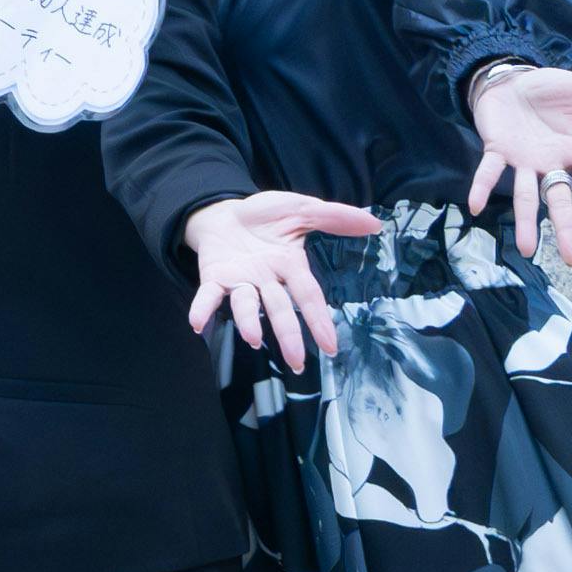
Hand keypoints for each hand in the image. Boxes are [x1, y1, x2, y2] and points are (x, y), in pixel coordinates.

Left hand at [178, 189, 379, 373]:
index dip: (319, 320)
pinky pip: (208, 295)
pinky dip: (203, 309)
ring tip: (254, 339)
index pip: (308, 296)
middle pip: (279, 309)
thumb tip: (374, 223)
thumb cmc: (265, 217)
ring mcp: (239, 280)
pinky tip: (197, 323)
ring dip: (249, 321)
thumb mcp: (301, 210)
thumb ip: (334, 217)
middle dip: (288, 334)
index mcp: (290, 267)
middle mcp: (266, 280)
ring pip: (246, 304)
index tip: (330, 346)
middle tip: (296, 362)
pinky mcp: (214, 276)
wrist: (223, 211)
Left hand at [463, 62, 571, 263]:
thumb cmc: (552, 90)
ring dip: (525, 221)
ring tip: (527, 249)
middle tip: (571, 259)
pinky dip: (482, 187)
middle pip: (558, 200)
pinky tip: (475, 206)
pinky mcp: (496, 150)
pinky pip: (488, 172)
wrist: (514, 79)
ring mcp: (523, 160)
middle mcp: (551, 164)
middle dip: (565, 228)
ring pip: (524, 195)